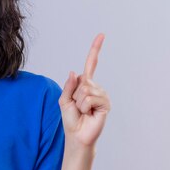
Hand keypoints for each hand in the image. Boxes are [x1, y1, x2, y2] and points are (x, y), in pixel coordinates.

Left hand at [59, 33, 110, 150]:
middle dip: (75, 95)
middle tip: (78, 107)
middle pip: (82, 81)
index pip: (91, 63)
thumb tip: (75, 72)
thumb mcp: (64, 100)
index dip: (96, 49)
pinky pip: (89, 98)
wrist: (77, 135)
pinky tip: (89, 114)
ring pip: (85, 90)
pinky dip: (84, 107)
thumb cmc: (70, 119)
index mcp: (85, 84)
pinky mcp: (105, 103)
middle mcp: (95, 87)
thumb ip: (68, 86)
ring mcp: (102, 95)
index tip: (102, 35)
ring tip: (83, 111)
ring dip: (79, 103)